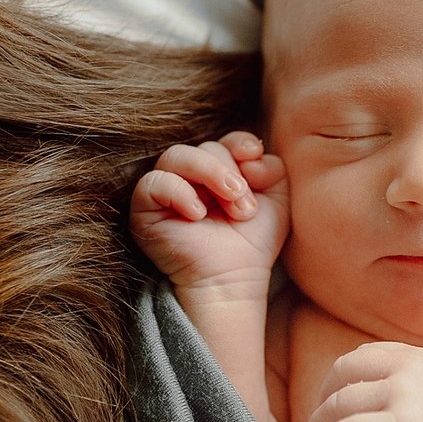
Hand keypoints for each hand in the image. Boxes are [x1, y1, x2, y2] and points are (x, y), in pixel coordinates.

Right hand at [129, 131, 287, 294]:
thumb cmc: (252, 244)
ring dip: (209, 173)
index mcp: (219, 172)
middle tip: (245, 208)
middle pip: (205, 147)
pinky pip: (152, 182)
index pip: (224, 141)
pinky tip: (197, 215)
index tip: (253, 159)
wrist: (232, 280)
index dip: (239, 144)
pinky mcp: (145, 209)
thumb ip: (273, 168)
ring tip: (230, 203)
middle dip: (229, 173)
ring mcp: (166, 191)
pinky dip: (178, 192)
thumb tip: (251, 155)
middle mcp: (190, 178)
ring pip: (176, 156)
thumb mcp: (277, 202)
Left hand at [284, 341, 422, 421]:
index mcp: (413, 356)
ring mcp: (409, 394)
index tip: (323, 409)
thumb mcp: (421, 393)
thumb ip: (388, 381)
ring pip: (341, 404)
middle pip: (343, 374)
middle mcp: (410, 367)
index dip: (332, 383)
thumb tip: (333, 392)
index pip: (358, 358)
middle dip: (321, 403)